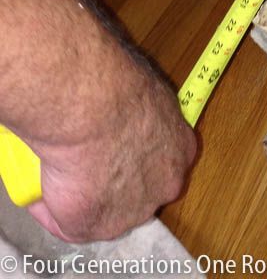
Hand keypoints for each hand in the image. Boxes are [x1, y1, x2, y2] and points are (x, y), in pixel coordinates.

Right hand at [27, 75, 196, 242]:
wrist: (90, 106)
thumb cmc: (117, 84)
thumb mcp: (144, 88)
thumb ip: (142, 107)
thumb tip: (122, 104)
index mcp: (181, 148)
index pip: (164, 158)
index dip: (140, 152)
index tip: (116, 142)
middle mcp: (165, 184)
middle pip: (140, 189)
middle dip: (116, 179)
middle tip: (85, 158)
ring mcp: (130, 212)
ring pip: (105, 209)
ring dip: (84, 196)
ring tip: (56, 173)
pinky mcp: (92, 227)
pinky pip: (66, 222)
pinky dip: (50, 208)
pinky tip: (40, 189)